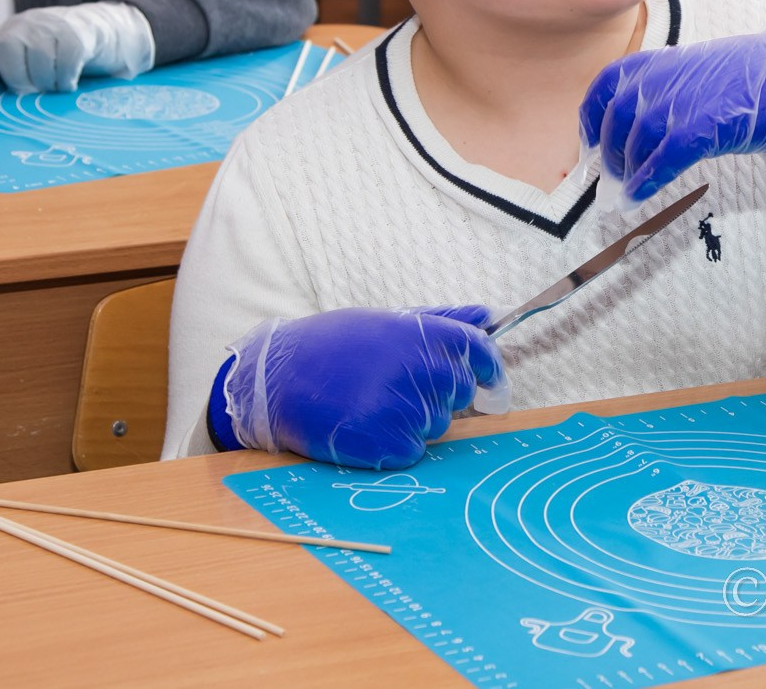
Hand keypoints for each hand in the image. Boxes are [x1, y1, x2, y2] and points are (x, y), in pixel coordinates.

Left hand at [0, 2, 154, 107]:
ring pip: (42, 75)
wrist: (94, 26)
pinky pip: (66, 70)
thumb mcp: (15, 57)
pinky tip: (72, 75)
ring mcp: (48, 30)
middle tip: (39, 87)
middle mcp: (19, 30)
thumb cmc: (48, 50)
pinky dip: (69, 81)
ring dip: (52, 86)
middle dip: (29, 88)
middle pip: (16, 75)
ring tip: (57, 78)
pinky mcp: (75, 36)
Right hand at [210, 306, 507, 467]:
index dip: (488, 365)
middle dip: (441, 393)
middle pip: (460, 391)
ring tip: (374, 401)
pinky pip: (413, 450)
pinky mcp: (384, 443)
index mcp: (417, 333)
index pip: (476, 349)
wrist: (276, 378)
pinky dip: (396, 444)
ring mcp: (400, 408)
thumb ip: (441, 320)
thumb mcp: (385, 321)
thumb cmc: (332, 346)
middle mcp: (415, 368)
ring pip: (438, 424)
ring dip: (415, 419)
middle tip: (402, 386)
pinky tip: (366, 424)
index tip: (489, 378)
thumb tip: (487, 315)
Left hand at [580, 31, 765, 202]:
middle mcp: (661, 76)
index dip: (590, 121)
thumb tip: (634, 130)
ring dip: (625, 172)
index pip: (604, 87)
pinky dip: (645, 181)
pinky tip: (636, 198)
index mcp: (656, 60)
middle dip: (608, 154)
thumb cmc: (746, 78)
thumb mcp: (693, 72)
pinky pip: (661, 159)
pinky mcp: (701, 125)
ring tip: (624, 192)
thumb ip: (662, 91)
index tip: (589, 146)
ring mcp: (680, 100)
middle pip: (615, 120)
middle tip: (612, 178)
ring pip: (634, 141)